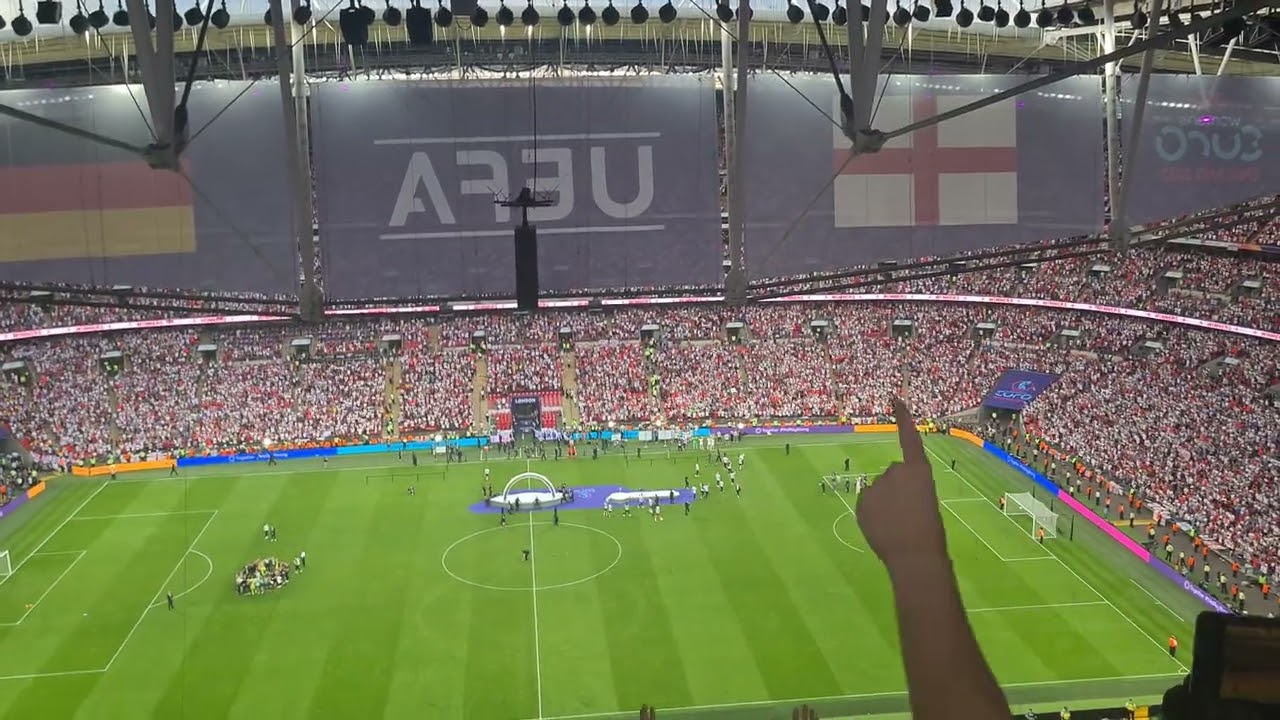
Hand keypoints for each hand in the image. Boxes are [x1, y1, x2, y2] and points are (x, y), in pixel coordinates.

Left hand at [856, 399, 947, 572]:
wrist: (915, 556)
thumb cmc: (930, 533)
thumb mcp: (926, 504)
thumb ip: (909, 492)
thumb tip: (892, 495)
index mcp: (920, 472)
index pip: (910, 439)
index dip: (902, 419)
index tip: (894, 398)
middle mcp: (896, 471)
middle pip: (893, 475)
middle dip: (897, 490)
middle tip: (907, 513)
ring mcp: (877, 485)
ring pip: (879, 491)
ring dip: (885, 503)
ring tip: (897, 524)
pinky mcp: (862, 501)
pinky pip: (868, 504)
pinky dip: (873, 514)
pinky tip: (883, 529)